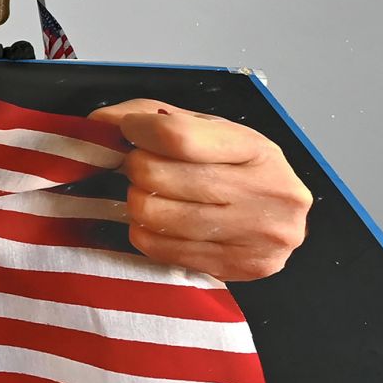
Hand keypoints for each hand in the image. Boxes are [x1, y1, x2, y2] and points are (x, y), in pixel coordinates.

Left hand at [89, 100, 312, 280]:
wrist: (282, 217)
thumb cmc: (238, 167)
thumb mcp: (206, 129)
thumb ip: (151, 116)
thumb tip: (100, 123)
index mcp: (256, 149)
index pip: (177, 136)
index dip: (139, 130)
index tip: (130, 130)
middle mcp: (264, 192)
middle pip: (157, 176)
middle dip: (136, 167)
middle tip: (143, 167)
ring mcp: (255, 235)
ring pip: (154, 216)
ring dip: (138, 201)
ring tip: (152, 194)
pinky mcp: (239, 267)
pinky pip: (161, 249)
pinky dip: (147, 233)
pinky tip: (160, 223)